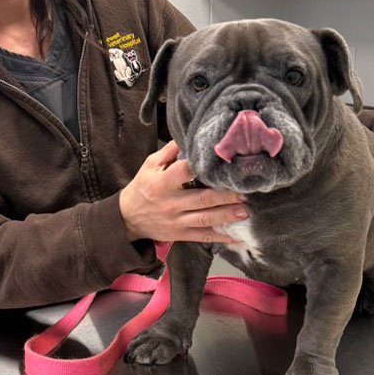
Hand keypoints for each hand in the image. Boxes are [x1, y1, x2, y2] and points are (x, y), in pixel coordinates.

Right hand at [119, 141, 248, 244]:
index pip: (184, 172)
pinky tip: (235, 237)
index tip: (221, 163)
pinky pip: (201, 237)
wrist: (128, 217)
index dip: (202, 167)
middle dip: (226, 196)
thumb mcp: (150, 165)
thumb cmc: (142, 186)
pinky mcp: (179, 234)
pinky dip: (219, 238)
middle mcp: (170, 203)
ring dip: (227, 215)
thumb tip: (188, 137)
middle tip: (245, 193)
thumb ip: (169, 152)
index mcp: (162, 183)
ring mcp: (176, 221)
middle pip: (202, 199)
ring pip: (205, 219)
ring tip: (245, 211)